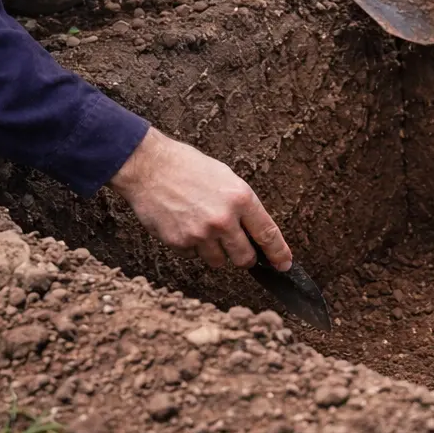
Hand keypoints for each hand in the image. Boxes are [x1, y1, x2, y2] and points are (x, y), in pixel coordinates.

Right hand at [108, 127, 291, 270]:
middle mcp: (224, 219)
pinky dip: (192, 246)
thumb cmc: (188, 167)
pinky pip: (193, 256)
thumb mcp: (226, 178)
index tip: (284, 265)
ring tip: (203, 228)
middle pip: (245, 258)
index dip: (279, 254)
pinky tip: (184, 224)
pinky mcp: (179, 242)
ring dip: (216, 252)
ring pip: (219, 261)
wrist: (149, 167)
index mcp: (241, 198)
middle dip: (245, 258)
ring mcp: (201, 233)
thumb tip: (255, 232)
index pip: (268, 234)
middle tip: (239, 249)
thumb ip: (242, 206)